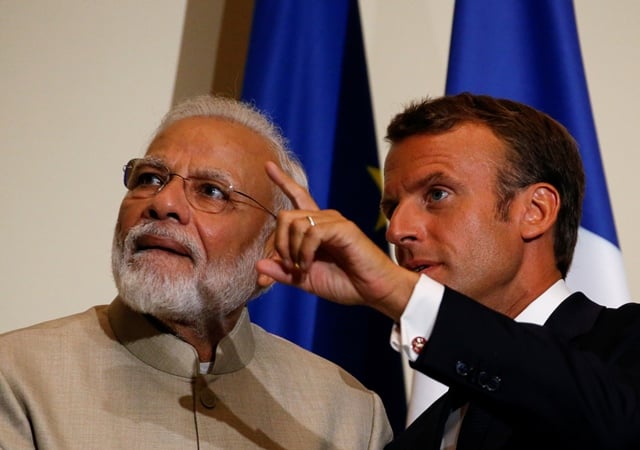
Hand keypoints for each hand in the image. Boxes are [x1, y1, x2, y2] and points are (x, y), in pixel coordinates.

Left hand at [256, 162, 418, 320]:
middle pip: (286, 215)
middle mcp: (324, 219)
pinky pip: (312, 232)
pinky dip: (304, 251)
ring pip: (296, 223)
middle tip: (288, 265)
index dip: (283, 181)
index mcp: (316, 228)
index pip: (298, 197)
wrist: (373, 291)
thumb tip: (257, 266)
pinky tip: (308, 264)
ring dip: (291, 250)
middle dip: (279, 242)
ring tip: (301, 268)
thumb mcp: (305, 280)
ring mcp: (334, 222)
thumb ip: (283, 273)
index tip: (267, 165)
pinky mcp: (344, 228)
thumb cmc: (345, 283)